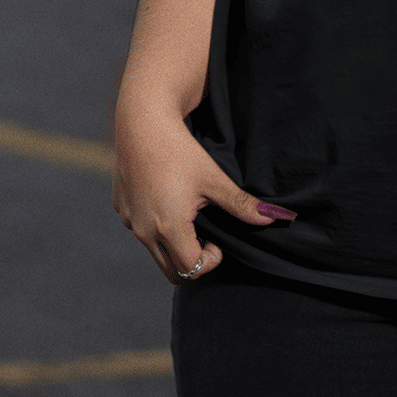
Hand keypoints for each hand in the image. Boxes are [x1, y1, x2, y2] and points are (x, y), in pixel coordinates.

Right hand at [112, 105, 293, 285]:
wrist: (143, 125)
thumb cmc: (181, 152)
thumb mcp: (215, 179)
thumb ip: (242, 204)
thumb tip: (274, 217)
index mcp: (168, 229)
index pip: (191, 269)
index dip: (211, 259)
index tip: (219, 239)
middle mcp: (144, 231)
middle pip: (170, 271)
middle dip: (192, 261)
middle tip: (207, 235)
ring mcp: (130, 221)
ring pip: (154, 251)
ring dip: (174, 244)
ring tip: (190, 214)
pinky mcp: (122, 208)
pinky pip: (140, 230)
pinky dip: (156, 226)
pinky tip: (169, 199)